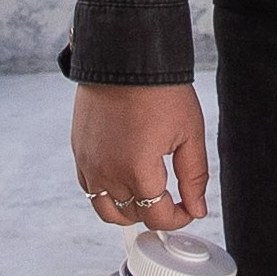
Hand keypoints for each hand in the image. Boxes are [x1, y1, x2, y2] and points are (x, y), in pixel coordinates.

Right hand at [72, 81, 211, 235]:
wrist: (125, 58)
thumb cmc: (160, 91)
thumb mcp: (190, 133)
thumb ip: (194, 177)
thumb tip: (197, 209)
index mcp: (138, 170)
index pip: (158, 217)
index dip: (178, 218)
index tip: (188, 208)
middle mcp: (108, 173)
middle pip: (132, 217)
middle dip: (155, 212)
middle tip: (171, 198)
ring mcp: (89, 164)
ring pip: (106, 211)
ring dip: (128, 209)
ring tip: (147, 193)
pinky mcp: (79, 153)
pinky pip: (89, 189)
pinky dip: (106, 193)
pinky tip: (124, 178)